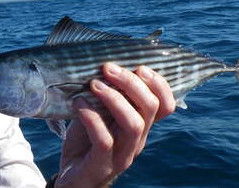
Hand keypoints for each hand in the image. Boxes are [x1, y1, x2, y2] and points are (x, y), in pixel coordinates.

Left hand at [54, 63, 174, 187]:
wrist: (72, 178)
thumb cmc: (86, 139)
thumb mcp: (100, 113)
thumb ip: (108, 95)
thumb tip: (105, 62)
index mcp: (141, 125)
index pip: (166, 105)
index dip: (159, 84)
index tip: (139, 66)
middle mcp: (137, 140)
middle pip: (150, 108)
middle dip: (131, 83)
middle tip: (108, 68)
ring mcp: (122, 155)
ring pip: (133, 124)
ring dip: (114, 98)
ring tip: (94, 84)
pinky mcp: (102, 166)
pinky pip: (104, 140)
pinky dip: (91, 117)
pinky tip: (78, 103)